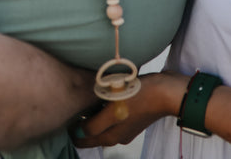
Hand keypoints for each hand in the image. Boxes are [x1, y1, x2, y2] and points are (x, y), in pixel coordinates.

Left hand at [72, 72, 188, 147]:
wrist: (165, 91)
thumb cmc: (140, 98)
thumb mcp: (114, 111)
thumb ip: (96, 124)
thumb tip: (81, 130)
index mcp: (110, 136)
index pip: (82, 138)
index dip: (71, 127)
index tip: (64, 112)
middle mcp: (115, 135)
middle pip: (90, 133)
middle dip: (79, 123)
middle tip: (72, 105)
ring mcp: (124, 125)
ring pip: (100, 123)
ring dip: (92, 114)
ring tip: (85, 98)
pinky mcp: (131, 116)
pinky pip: (111, 116)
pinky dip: (104, 109)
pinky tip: (102, 94)